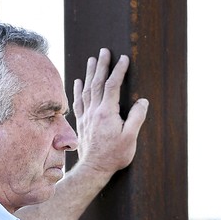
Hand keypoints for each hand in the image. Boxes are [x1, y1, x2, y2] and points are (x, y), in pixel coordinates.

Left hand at [73, 48, 148, 177]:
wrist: (93, 169)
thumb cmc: (113, 155)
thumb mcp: (130, 138)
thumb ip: (137, 118)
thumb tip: (143, 101)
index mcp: (106, 113)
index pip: (112, 85)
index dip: (118, 70)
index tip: (124, 58)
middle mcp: (94, 112)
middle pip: (97, 83)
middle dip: (101, 65)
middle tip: (104, 51)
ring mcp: (85, 117)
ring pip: (86, 90)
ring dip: (89, 73)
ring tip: (92, 60)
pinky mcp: (81, 123)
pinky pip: (78, 102)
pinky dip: (78, 90)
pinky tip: (78, 81)